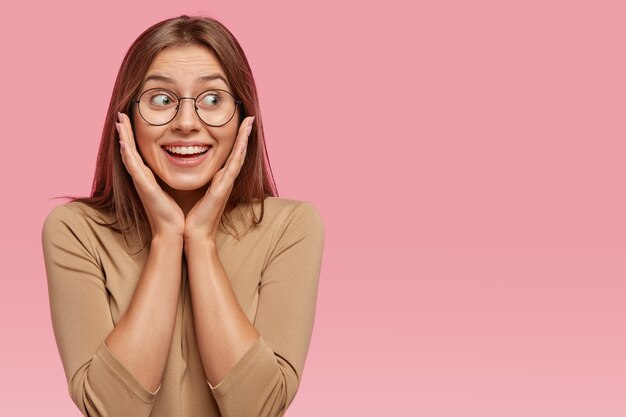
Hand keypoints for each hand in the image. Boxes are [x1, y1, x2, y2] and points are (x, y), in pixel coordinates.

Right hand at [116, 112, 184, 237]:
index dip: (132, 136)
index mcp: (148, 177)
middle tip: (120, 114)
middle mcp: (141, 178)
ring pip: (128, 155)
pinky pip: (134, 168)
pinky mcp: (144, 188)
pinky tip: (124, 143)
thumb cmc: (174, 213)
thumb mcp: (171, 189)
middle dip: (124, 132)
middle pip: (129, 150)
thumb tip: (180, 165)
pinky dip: (128, 155)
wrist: (172, 230)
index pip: (138, 152)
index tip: (130, 120)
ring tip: (119, 121)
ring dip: (123, 137)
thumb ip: (170, 177)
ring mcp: (141, 182)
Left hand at [184, 116, 254, 242]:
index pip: (230, 154)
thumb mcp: (197, 191)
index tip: (240, 123)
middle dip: (244, 134)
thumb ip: (199, 180)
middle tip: (250, 117)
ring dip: (245, 138)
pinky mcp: (223, 188)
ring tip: (249, 122)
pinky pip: (233, 166)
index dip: (236, 139)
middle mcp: (226, 179)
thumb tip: (190, 167)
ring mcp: (227, 183)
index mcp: (219, 179)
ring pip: (239, 156)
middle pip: (238, 152)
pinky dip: (239, 152)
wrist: (195, 234)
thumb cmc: (193, 215)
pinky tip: (242, 141)